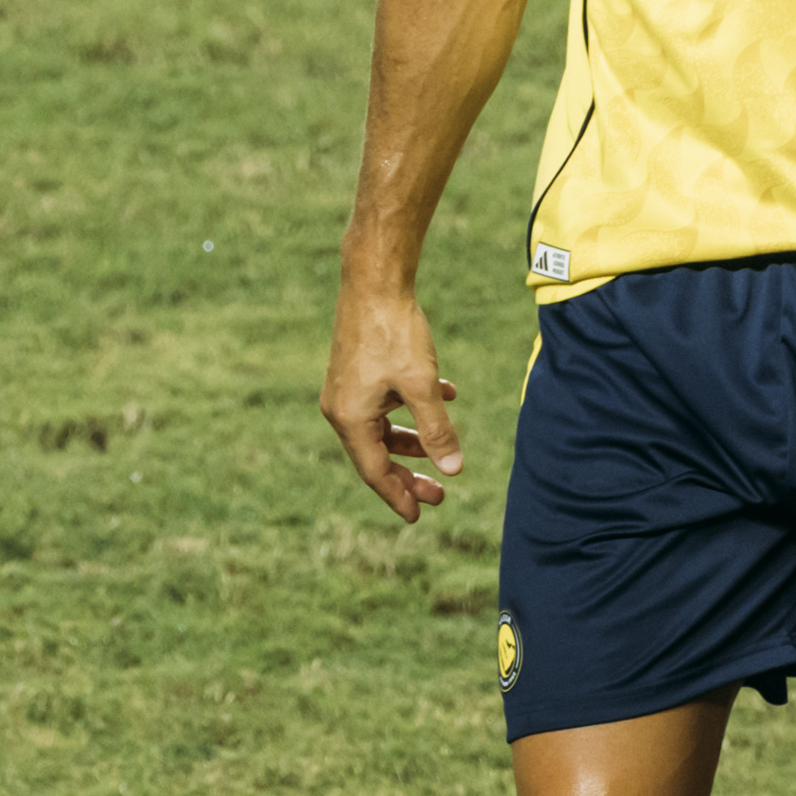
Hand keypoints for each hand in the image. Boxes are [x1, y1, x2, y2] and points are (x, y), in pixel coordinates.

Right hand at [323, 276, 464, 523]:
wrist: (373, 279)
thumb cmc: (395, 332)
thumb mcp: (422, 385)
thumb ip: (436, 429)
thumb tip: (454, 469)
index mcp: (350, 418)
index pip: (375, 472)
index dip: (398, 496)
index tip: (419, 516)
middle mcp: (341, 407)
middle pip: (376, 454)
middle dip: (408, 474)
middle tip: (439, 495)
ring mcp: (347, 387)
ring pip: (382, 428)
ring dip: (412, 441)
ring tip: (442, 451)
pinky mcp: (357, 369)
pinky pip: (384, 401)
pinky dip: (412, 406)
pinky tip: (447, 395)